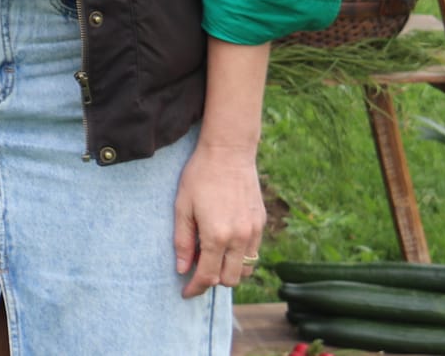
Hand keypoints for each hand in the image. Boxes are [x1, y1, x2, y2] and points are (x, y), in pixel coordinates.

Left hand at [173, 139, 263, 296]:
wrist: (229, 152)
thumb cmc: (200, 176)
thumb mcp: (182, 206)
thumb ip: (183, 241)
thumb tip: (182, 269)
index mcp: (217, 235)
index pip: (208, 276)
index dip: (195, 288)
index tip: (185, 292)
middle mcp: (240, 238)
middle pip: (230, 280)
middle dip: (212, 280)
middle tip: (197, 269)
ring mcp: (254, 232)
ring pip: (245, 270)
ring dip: (228, 271)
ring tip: (211, 256)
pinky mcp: (261, 224)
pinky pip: (253, 253)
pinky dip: (239, 257)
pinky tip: (225, 243)